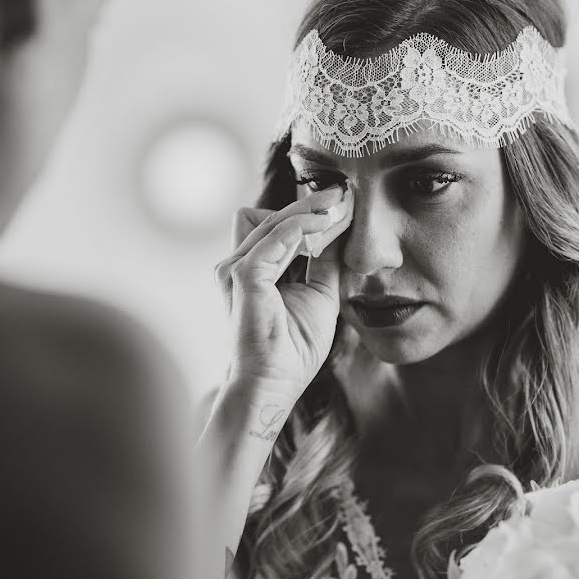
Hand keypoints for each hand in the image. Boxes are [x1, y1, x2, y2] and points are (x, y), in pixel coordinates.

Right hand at [214, 185, 353, 400]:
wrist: (276, 382)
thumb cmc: (293, 348)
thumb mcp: (320, 294)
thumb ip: (325, 261)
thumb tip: (340, 229)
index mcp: (252, 269)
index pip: (272, 225)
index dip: (304, 213)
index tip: (339, 202)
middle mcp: (237, 264)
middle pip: (269, 216)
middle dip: (307, 205)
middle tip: (342, 195)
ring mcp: (236, 268)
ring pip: (270, 219)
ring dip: (306, 212)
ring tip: (338, 208)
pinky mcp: (243, 275)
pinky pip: (274, 237)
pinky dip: (300, 227)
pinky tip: (323, 225)